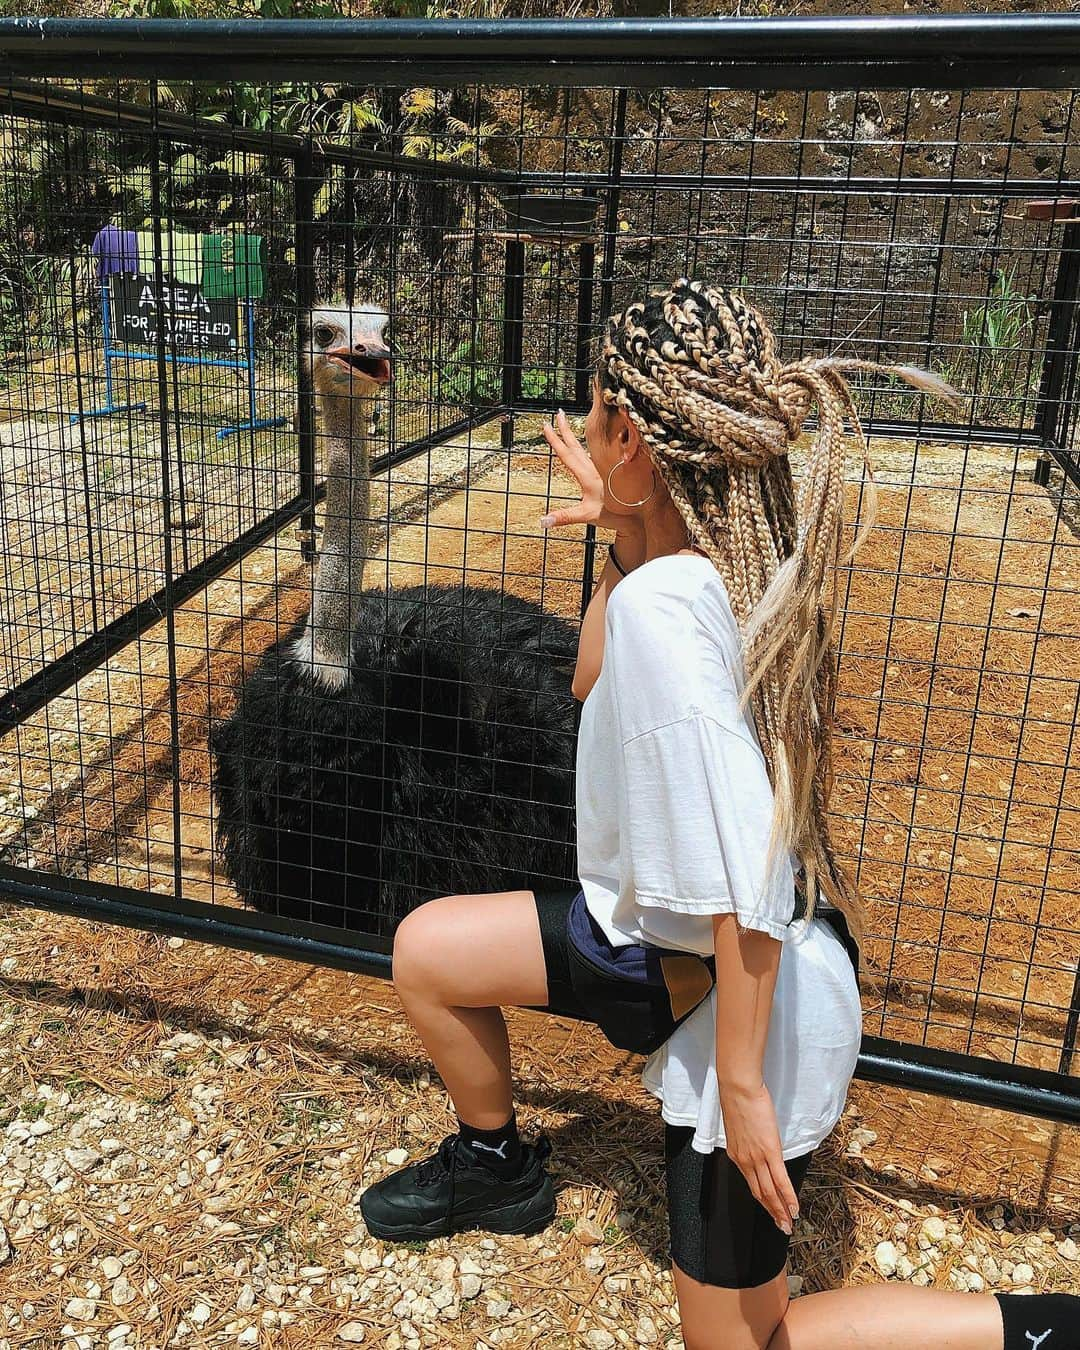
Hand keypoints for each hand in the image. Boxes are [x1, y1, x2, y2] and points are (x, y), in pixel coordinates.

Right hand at [539, 409, 639, 534]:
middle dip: (565, 429)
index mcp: (588, 476)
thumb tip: (542, 521)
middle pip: (576, 445)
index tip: (547, 425)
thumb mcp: (587, 516)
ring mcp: (604, 468)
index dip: (555, 440)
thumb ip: (564, 517)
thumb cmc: (615, 515)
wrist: (639, 516)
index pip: (567, 454)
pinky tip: (590, 443)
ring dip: (575, 436)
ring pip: (586, 448)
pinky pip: (599, 453)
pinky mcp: (610, 471)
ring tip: (569, 424)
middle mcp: (596, 468)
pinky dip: (591, 444)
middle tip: (558, 413)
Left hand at [718, 1080, 799, 1235]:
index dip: (762, 1200)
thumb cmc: (739, 1099)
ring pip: (770, 1191)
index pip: (751, 1184)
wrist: (738, 1088)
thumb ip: (746, 1138)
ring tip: (789, 1223)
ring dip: (781, 1210)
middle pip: (761, 1193)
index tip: (770, 1210)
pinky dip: (788, 1197)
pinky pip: (780, 1180)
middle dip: (772, 1212)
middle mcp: (745, 1161)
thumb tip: (755, 1141)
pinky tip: (794, 1208)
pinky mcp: (769, 1151)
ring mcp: (757, 1158)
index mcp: (737, 1155)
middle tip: (782, 1226)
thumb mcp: (739, 1124)